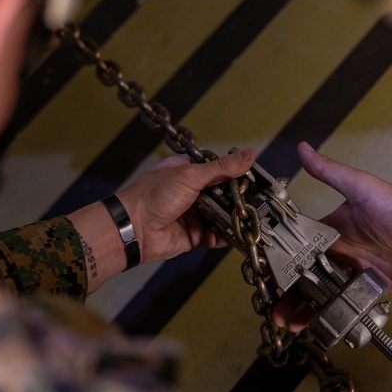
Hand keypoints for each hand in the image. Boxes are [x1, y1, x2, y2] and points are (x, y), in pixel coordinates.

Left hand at [117, 148, 255, 263]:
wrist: (133, 230)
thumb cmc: (154, 196)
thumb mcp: (190, 175)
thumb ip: (222, 169)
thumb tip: (248, 154)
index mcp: (187, 172)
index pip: (218, 170)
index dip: (236, 174)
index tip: (256, 178)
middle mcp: (191, 192)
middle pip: (222, 195)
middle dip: (237, 199)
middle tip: (258, 201)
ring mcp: (193, 214)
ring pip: (220, 216)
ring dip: (234, 218)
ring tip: (253, 219)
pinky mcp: (193, 235)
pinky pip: (215, 236)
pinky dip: (226, 237)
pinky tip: (239, 235)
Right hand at [275, 143, 391, 329]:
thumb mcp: (361, 187)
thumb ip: (330, 172)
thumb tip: (302, 148)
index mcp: (335, 228)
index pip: (300, 245)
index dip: (281, 260)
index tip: (264, 274)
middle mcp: (342, 250)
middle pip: (308, 275)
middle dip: (290, 292)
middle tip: (273, 311)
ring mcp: (356, 270)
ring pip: (324, 293)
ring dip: (305, 307)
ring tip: (289, 324)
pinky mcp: (372, 287)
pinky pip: (348, 303)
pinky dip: (331, 313)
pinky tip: (317, 326)